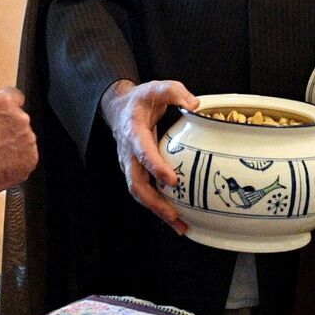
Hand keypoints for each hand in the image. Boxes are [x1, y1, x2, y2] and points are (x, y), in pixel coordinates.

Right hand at [0, 74, 36, 192]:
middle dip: (8, 124)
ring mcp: (27, 139)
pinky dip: (16, 159)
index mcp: (4, 102)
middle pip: (18, 118)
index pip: (14, 95)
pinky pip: (26, 156)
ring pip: (23, 137)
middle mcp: (20, 118)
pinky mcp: (30, 159)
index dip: (4, 105)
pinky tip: (0, 161)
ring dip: (12, 142)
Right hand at [100, 79, 198, 233]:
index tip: (172, 180)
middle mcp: (128, 153)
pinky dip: (158, 207)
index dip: (155, 167)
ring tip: (179, 226)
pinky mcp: (136, 172)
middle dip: (154, 202)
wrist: (118, 109)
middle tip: (174, 215)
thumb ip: (175, 92)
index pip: (142, 152)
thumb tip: (195, 105)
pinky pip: (145, 193)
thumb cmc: (141, 100)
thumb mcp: (158, 88)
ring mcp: (130, 165)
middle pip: (136, 184)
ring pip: (139, 193)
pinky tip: (176, 219)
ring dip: (157, 211)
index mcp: (134, 132)